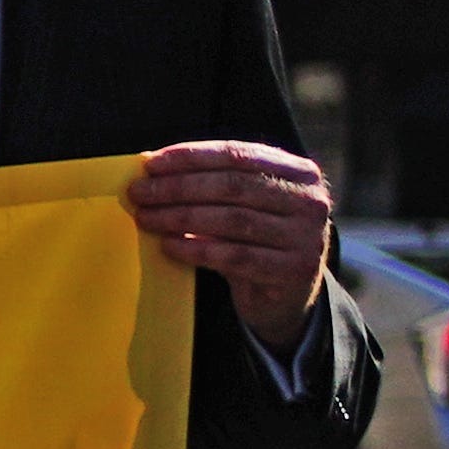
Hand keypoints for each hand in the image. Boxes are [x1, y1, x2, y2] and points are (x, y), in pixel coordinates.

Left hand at [127, 140, 336, 339]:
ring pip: (232, 220)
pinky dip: (196, 249)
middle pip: (233, 186)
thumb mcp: (247, 205)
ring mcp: (306, 236)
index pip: (238, 155)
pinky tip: (168, 245)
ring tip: (146, 217)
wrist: (287, 294)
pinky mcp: (292, 270)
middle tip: (139, 193)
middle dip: (179, 187)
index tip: (150, 163)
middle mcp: (309, 200)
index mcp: (300, 172)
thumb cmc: (256, 240)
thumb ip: (216, 183)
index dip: (191, 157)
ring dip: (180, 217)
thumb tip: (153, 166)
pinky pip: (234, 256)